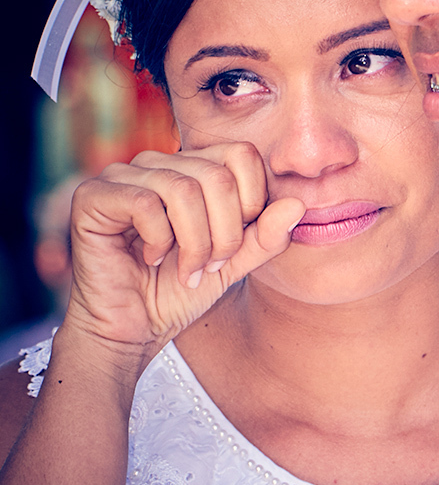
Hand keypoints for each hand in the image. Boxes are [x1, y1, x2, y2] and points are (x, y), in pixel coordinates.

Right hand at [63, 142, 303, 360]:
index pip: (241, 155)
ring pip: (183, 189)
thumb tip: (298, 204)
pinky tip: (150, 259)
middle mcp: (157, 163)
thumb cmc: (179, 292)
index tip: (236, 248)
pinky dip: (159, 241)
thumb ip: (265, 235)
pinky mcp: (94, 195)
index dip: (251, 204)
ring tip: (187, 269)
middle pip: (216, 175)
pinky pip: (145, 203)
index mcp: (192, 168)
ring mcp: (122, 174)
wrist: (132, 329)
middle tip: (211, 267)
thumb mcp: (235, 264)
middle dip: (225, 233)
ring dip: (195, 242)